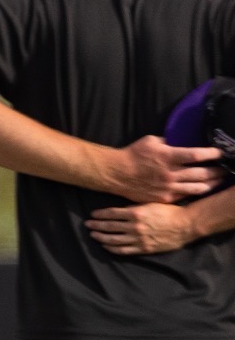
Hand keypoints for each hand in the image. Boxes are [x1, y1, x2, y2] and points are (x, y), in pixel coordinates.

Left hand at [87, 201, 199, 255]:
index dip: (100, 215)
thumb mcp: (151, 204)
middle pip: (110, 227)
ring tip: (93, 235)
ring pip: (114, 240)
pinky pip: (124, 250)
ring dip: (101, 237)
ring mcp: (138, 239)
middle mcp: (135, 227)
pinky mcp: (143, 248)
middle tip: (88, 225)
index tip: (92, 215)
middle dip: (97, 226)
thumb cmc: (170, 211)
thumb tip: (120, 209)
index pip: (112, 214)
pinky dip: (112, 249)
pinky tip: (106, 246)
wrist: (185, 225)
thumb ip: (135, 207)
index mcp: (136, 213)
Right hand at [101, 135, 223, 203]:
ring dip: (212, 183)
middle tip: (226, 168)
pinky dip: (195, 192)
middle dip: (217, 170)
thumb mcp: (151, 141)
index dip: (212, 153)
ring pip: (198, 187)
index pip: (197, 155)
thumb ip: (168, 142)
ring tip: (220, 180)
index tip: (221, 152)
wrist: (115, 174)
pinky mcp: (164, 198)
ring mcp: (168, 187)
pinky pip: (185, 196)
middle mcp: (171, 173)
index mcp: (169, 156)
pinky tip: (202, 189)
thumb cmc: (132, 154)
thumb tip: (179, 141)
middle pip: (203, 173)